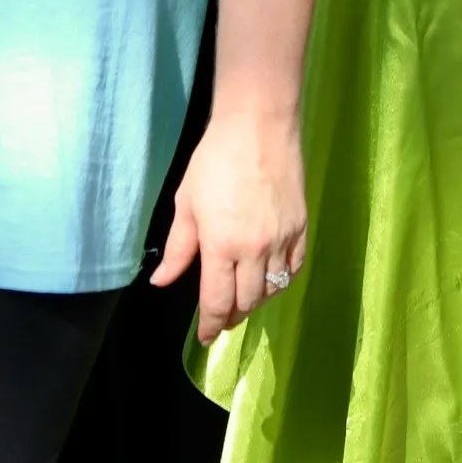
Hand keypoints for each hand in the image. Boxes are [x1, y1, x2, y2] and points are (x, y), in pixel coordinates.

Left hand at [150, 107, 307, 344]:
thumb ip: (178, 249)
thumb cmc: (214, 160)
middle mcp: (254, 250)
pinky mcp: (301, 226)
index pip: (218, 302)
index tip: (206, 337)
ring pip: (272, 289)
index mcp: (222, 246)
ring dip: (256, 299)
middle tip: (222, 317)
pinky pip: (294, 268)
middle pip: (247, 302)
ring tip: (244, 297)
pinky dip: (282, 280)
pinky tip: (271, 278)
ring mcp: (282, 239)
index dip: (211, 325)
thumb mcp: (186, 203)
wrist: (258, 125)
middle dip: (232, 315)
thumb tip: (161, 282)